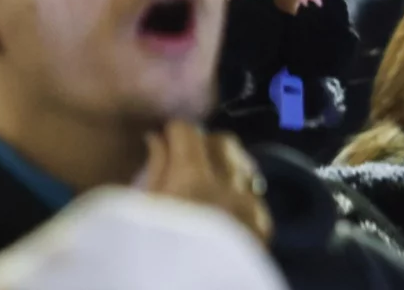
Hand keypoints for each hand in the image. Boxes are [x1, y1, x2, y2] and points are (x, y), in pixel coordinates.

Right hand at [140, 123, 272, 245]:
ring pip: (244, 166)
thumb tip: (157, 138)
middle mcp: (229, 185)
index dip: (173, 132)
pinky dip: (240, 194)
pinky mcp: (264, 229)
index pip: (188, 130)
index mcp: (192, 177)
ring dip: (226, 167)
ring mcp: (252, 207)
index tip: (163, 141)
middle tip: (184, 162)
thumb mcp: (140, 212)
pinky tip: (224, 211)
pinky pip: (255, 195)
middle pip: (222, 141)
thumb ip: (153, 169)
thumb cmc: (149, 255)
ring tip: (206, 186)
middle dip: (203, 144)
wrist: (188, 287)